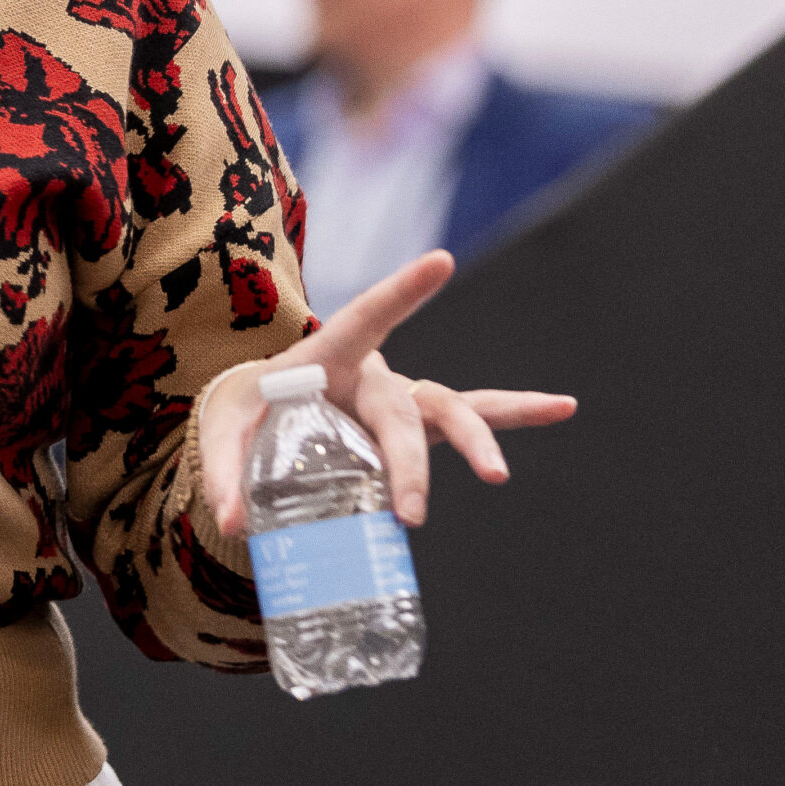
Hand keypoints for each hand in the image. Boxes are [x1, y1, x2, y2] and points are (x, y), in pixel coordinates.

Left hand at [197, 251, 577, 536]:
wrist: (262, 413)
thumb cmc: (245, 410)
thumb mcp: (222, 433)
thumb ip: (224, 472)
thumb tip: (228, 524)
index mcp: (324, 358)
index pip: (364, 320)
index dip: (400, 294)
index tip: (443, 261)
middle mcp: (372, 375)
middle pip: (401, 411)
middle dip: (408, 463)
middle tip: (410, 514)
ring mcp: (399, 400)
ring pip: (449, 411)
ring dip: (477, 441)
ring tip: (498, 475)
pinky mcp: (414, 428)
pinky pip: (469, 418)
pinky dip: (516, 414)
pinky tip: (562, 407)